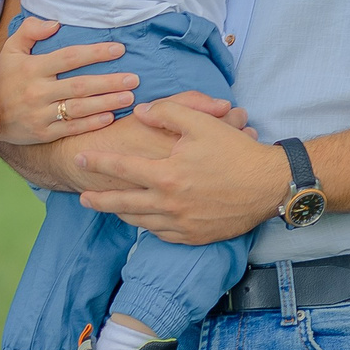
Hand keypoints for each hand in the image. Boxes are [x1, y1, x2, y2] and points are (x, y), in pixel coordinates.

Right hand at [0, 15, 137, 145]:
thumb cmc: (1, 78)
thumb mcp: (9, 50)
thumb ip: (29, 31)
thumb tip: (55, 23)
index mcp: (32, 68)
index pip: (69, 57)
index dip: (95, 53)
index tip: (118, 49)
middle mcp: (37, 91)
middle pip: (80, 85)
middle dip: (109, 81)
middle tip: (134, 78)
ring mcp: (40, 114)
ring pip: (79, 108)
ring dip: (107, 102)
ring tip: (129, 96)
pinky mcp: (42, 133)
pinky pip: (71, 128)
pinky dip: (92, 124)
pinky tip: (110, 117)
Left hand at [74, 98, 284, 244]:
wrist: (269, 185)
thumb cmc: (236, 151)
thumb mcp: (202, 122)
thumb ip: (168, 112)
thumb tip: (141, 113)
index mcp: (166, 175)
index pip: (121, 168)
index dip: (97, 162)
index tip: (80, 158)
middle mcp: (169, 203)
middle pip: (122, 204)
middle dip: (99, 200)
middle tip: (82, 196)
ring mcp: (182, 224)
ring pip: (140, 222)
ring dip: (120, 214)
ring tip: (108, 208)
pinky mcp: (195, 236)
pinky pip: (162, 235)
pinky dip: (148, 227)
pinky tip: (143, 221)